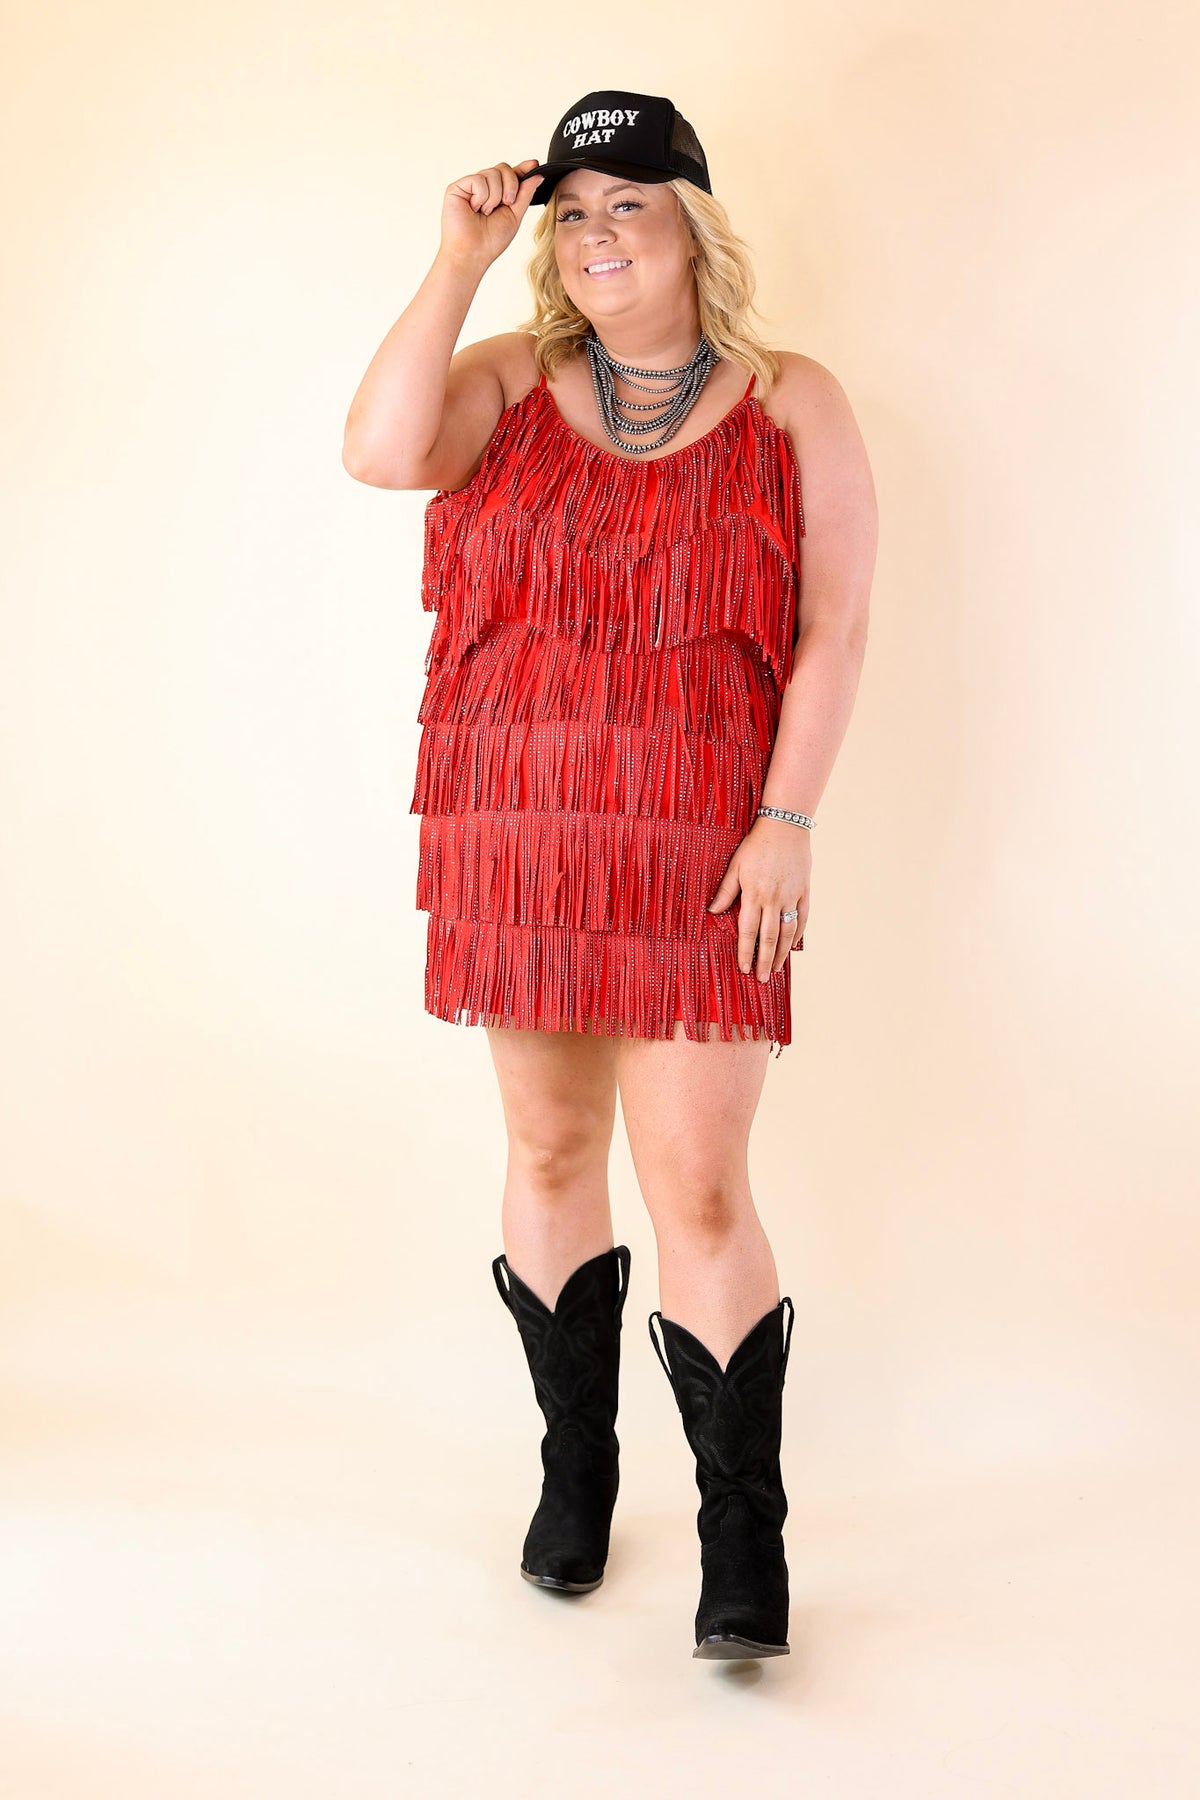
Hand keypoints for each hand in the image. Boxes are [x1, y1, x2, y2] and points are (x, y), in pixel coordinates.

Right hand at [440, 158, 543, 271]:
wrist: (472, 253)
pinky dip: (482, 196)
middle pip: (503, 168)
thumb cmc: (491, 240)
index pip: (511, 175)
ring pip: (492, 173)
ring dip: (495, 196)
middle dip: (511, 185)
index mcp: (498, 195)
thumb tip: (537, 175)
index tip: (535, 164)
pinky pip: (478, 179)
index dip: (523, 168)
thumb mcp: (515, 215)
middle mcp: (484, 188)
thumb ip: (525, 194)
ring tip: (485, 212)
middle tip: (506, 203)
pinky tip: (474, 208)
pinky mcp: (457, 187)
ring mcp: (470, 187)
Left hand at [707, 816, 810, 978]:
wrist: (785, 827)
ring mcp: (791, 896)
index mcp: (754, 894)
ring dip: (781, 953)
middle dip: (764, 960)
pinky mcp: (804, 892)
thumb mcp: (735, 866)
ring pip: (787, 932)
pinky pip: (802, 918)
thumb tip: (712, 912)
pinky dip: (797, 935)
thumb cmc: (756, 846)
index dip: (746, 951)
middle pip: (769, 937)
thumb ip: (726, 891)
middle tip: (761, 979)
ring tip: (775, 969)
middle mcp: (773, 899)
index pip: (748, 930)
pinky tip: (791, 947)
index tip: (744, 968)